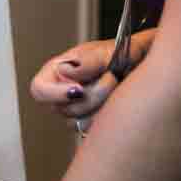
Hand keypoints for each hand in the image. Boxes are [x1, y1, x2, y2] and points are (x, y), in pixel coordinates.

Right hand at [30, 29, 153, 121]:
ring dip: (103, 104)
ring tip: (117, 85)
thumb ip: (87, 63)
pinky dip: (109, 115)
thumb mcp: (105, 52)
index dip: (55, 94)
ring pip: (80, 121)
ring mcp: (77, 108)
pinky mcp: (91, 120)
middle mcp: (62, 92)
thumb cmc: (119, 53)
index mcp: (56, 71)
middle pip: (63, 109)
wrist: (142, 64)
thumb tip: (65, 73)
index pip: (39, 90)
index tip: (80, 90)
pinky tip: (118, 100)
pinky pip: (94, 128)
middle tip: (111, 77)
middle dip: (92, 96)